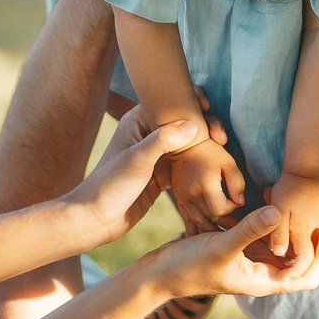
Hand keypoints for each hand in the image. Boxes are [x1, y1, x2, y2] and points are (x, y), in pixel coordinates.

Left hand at [110, 91, 233, 221]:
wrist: (97, 219)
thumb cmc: (110, 186)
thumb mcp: (137, 160)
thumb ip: (163, 141)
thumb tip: (193, 124)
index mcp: (138, 121)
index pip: (168, 100)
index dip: (190, 99)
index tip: (207, 107)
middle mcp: (148, 134)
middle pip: (183, 120)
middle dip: (204, 124)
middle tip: (220, 137)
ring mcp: (157, 155)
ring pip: (188, 143)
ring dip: (205, 144)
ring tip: (222, 149)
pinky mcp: (162, 175)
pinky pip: (188, 164)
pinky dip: (201, 164)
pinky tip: (215, 168)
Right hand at [150, 207, 318, 302]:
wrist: (160, 272)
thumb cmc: (189, 265)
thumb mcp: (221, 245)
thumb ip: (250, 230)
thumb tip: (278, 212)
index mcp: (263, 280)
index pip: (308, 276)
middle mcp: (262, 273)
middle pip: (303, 265)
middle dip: (316, 245)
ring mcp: (251, 261)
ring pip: (286, 249)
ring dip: (296, 231)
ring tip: (300, 203)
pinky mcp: (240, 249)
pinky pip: (267, 237)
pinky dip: (276, 222)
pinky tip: (272, 198)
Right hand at [164, 138, 245, 231]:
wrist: (184, 145)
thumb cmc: (211, 152)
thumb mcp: (229, 163)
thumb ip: (237, 183)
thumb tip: (240, 203)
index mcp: (206, 185)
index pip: (221, 209)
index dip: (232, 209)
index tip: (237, 202)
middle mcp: (192, 195)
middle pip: (210, 218)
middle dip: (225, 223)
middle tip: (237, 226)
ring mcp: (183, 198)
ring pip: (198, 223)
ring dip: (212, 229)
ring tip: (224, 233)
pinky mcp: (179, 199)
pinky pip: (187, 220)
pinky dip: (197, 229)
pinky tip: (205, 234)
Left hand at [263, 171, 318, 283]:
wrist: (303, 173)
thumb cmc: (287, 190)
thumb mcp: (278, 210)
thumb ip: (278, 232)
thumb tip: (278, 253)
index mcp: (306, 231)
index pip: (306, 260)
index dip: (295, 272)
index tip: (283, 279)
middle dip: (309, 274)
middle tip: (292, 282)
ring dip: (314, 267)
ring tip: (298, 276)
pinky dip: (317, 256)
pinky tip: (305, 262)